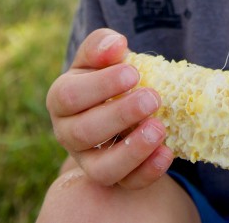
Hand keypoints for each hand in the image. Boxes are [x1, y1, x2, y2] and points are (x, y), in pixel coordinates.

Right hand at [45, 28, 173, 188]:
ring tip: (159, 128)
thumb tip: (115, 46)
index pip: (69, 96)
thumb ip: (102, 45)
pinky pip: (127, 183)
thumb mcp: (102, 55)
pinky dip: (148, 171)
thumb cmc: (108, 71)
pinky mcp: (115, 176)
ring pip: (102, 169)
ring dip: (132, 151)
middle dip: (120, 115)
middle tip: (153, 98)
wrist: (123, 98)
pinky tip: (167, 152)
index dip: (101, 86)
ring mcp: (90, 160)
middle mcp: (69, 133)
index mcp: (62, 99)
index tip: (133, 73)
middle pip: (84, 133)